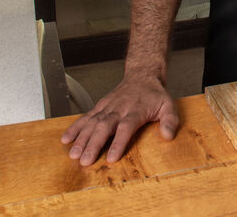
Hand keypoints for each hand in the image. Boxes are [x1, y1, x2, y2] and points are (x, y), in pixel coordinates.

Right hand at [61, 73, 179, 165]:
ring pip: (92, 122)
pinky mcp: (99, 107)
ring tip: (73, 154)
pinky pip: (86, 117)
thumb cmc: (154, 95)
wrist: (142, 76)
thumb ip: (170, 121)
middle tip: (85, 160)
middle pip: (104, 126)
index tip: (111, 157)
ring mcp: (107, 107)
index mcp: (136, 110)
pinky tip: (66, 139)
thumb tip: (168, 135)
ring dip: (81, 139)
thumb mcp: (168, 106)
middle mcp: (119, 109)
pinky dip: (75, 127)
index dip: (118, 142)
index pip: (126, 127)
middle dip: (93, 144)